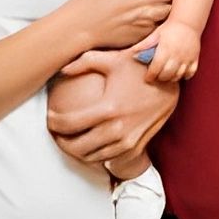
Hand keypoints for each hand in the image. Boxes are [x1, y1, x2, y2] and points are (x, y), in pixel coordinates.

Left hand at [47, 49, 178, 165]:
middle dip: (61, 141)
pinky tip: (88, 143)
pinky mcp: (135, 147)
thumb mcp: (112, 60)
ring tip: (69, 139)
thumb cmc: (138, 68)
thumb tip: (61, 68)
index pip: (70, 124)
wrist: (168, 85)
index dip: (54, 123)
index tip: (49, 117)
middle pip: (77, 146)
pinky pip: (108, 159)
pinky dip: (94, 155)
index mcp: (108, 109)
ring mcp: (127, 141)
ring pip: (91, 157)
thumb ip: (84, 62)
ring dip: (76, 151)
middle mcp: (117, 129)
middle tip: (55, 132)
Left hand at [131, 20, 199, 81]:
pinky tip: (179, 74)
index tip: (147, 78)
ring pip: (179, 75)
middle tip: (156, 76)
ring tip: (166, 76)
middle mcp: (176, 54)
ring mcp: (187, 57)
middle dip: (160, 78)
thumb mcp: (156, 34)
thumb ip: (144, 45)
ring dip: (171, 78)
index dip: (150, 75)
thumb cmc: (169, 29)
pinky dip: (185, 76)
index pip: (156, 67)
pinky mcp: (195, 58)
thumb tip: (131, 53)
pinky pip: (191, 73)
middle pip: (167, 74)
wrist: (187, 22)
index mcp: (165, 48)